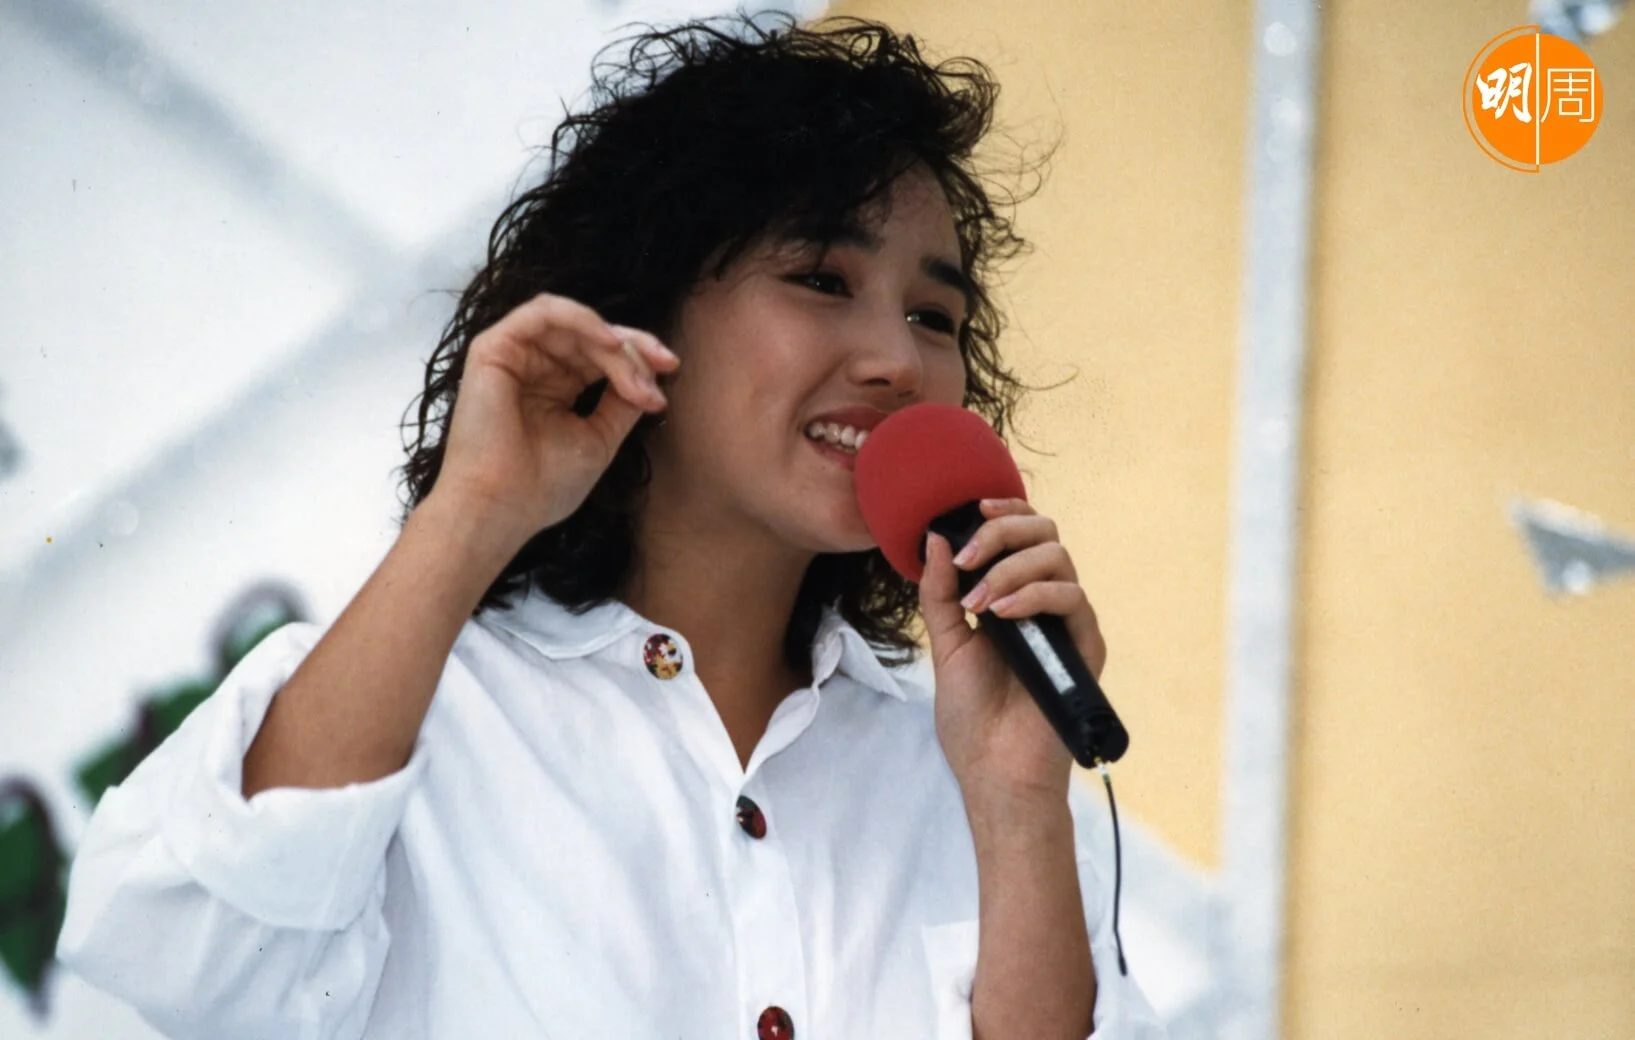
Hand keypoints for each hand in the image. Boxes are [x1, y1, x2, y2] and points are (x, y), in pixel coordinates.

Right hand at [429, 293, 677, 542]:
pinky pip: (543, 312)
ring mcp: (514, 355)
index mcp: (557, 387)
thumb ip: (623, 403)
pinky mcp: (493, 348)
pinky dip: (582, 319)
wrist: (501, 508)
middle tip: (662, 373)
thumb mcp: (600, 439)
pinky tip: (611, 343)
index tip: (672, 371)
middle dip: (635, 351)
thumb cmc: (543, 485)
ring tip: (637, 373)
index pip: (602, 356)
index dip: (640, 357)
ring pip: (576, 324)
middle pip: (594, 336)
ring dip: (614, 343)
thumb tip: (652, 377)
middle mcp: (536, 367)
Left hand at [918, 498, 1108, 800]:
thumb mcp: (945, 644)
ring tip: (978, 603)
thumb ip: (941, 592)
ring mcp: (1068, 624)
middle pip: (1045, 534)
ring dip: (1011, 569)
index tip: (973, 508)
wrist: (993, 769)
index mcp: (1014, 598)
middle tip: (969, 559)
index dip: (1005, 511)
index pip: (1023, 535)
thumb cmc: (972, 715)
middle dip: (1003, 532)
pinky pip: (1072, 599)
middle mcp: (1045, 604)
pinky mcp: (1086, 647)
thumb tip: (937, 539)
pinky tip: (1001, 614)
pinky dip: (1033, 596)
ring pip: (1058, 559)